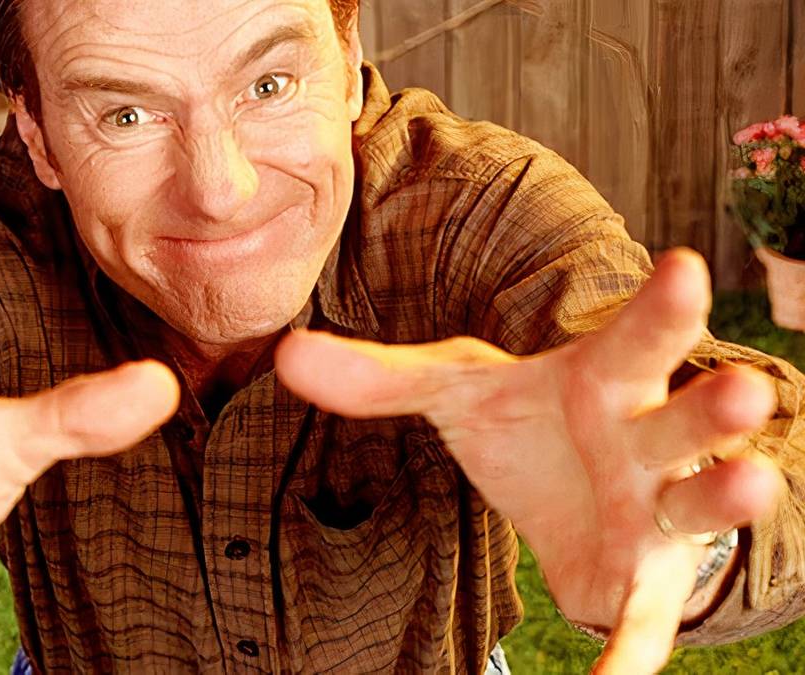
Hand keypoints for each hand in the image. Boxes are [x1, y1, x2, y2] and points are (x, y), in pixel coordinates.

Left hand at [274, 248, 786, 673]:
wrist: (569, 496)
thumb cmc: (529, 424)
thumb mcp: (455, 392)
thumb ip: (379, 378)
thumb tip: (283, 354)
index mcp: (603, 382)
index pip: (634, 339)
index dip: (659, 307)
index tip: (686, 265)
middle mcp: (645, 442)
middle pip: (685, 420)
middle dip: (714, 407)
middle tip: (740, 385)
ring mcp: (654, 514)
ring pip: (697, 504)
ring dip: (723, 497)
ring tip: (752, 482)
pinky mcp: (638, 583)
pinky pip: (642, 624)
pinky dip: (628, 653)